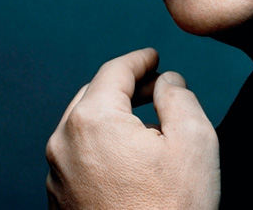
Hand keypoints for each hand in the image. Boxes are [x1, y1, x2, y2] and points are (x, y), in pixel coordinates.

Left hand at [46, 48, 219, 208]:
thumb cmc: (174, 207)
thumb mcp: (195, 138)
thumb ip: (180, 95)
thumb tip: (168, 82)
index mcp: (93, 121)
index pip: (114, 71)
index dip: (139, 59)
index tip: (154, 57)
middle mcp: (64, 144)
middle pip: (92, 95)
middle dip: (125, 86)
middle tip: (156, 86)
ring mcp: (57, 174)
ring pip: (83, 125)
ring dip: (113, 114)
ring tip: (147, 122)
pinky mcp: (60, 199)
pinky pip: (78, 155)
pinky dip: (102, 142)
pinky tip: (130, 156)